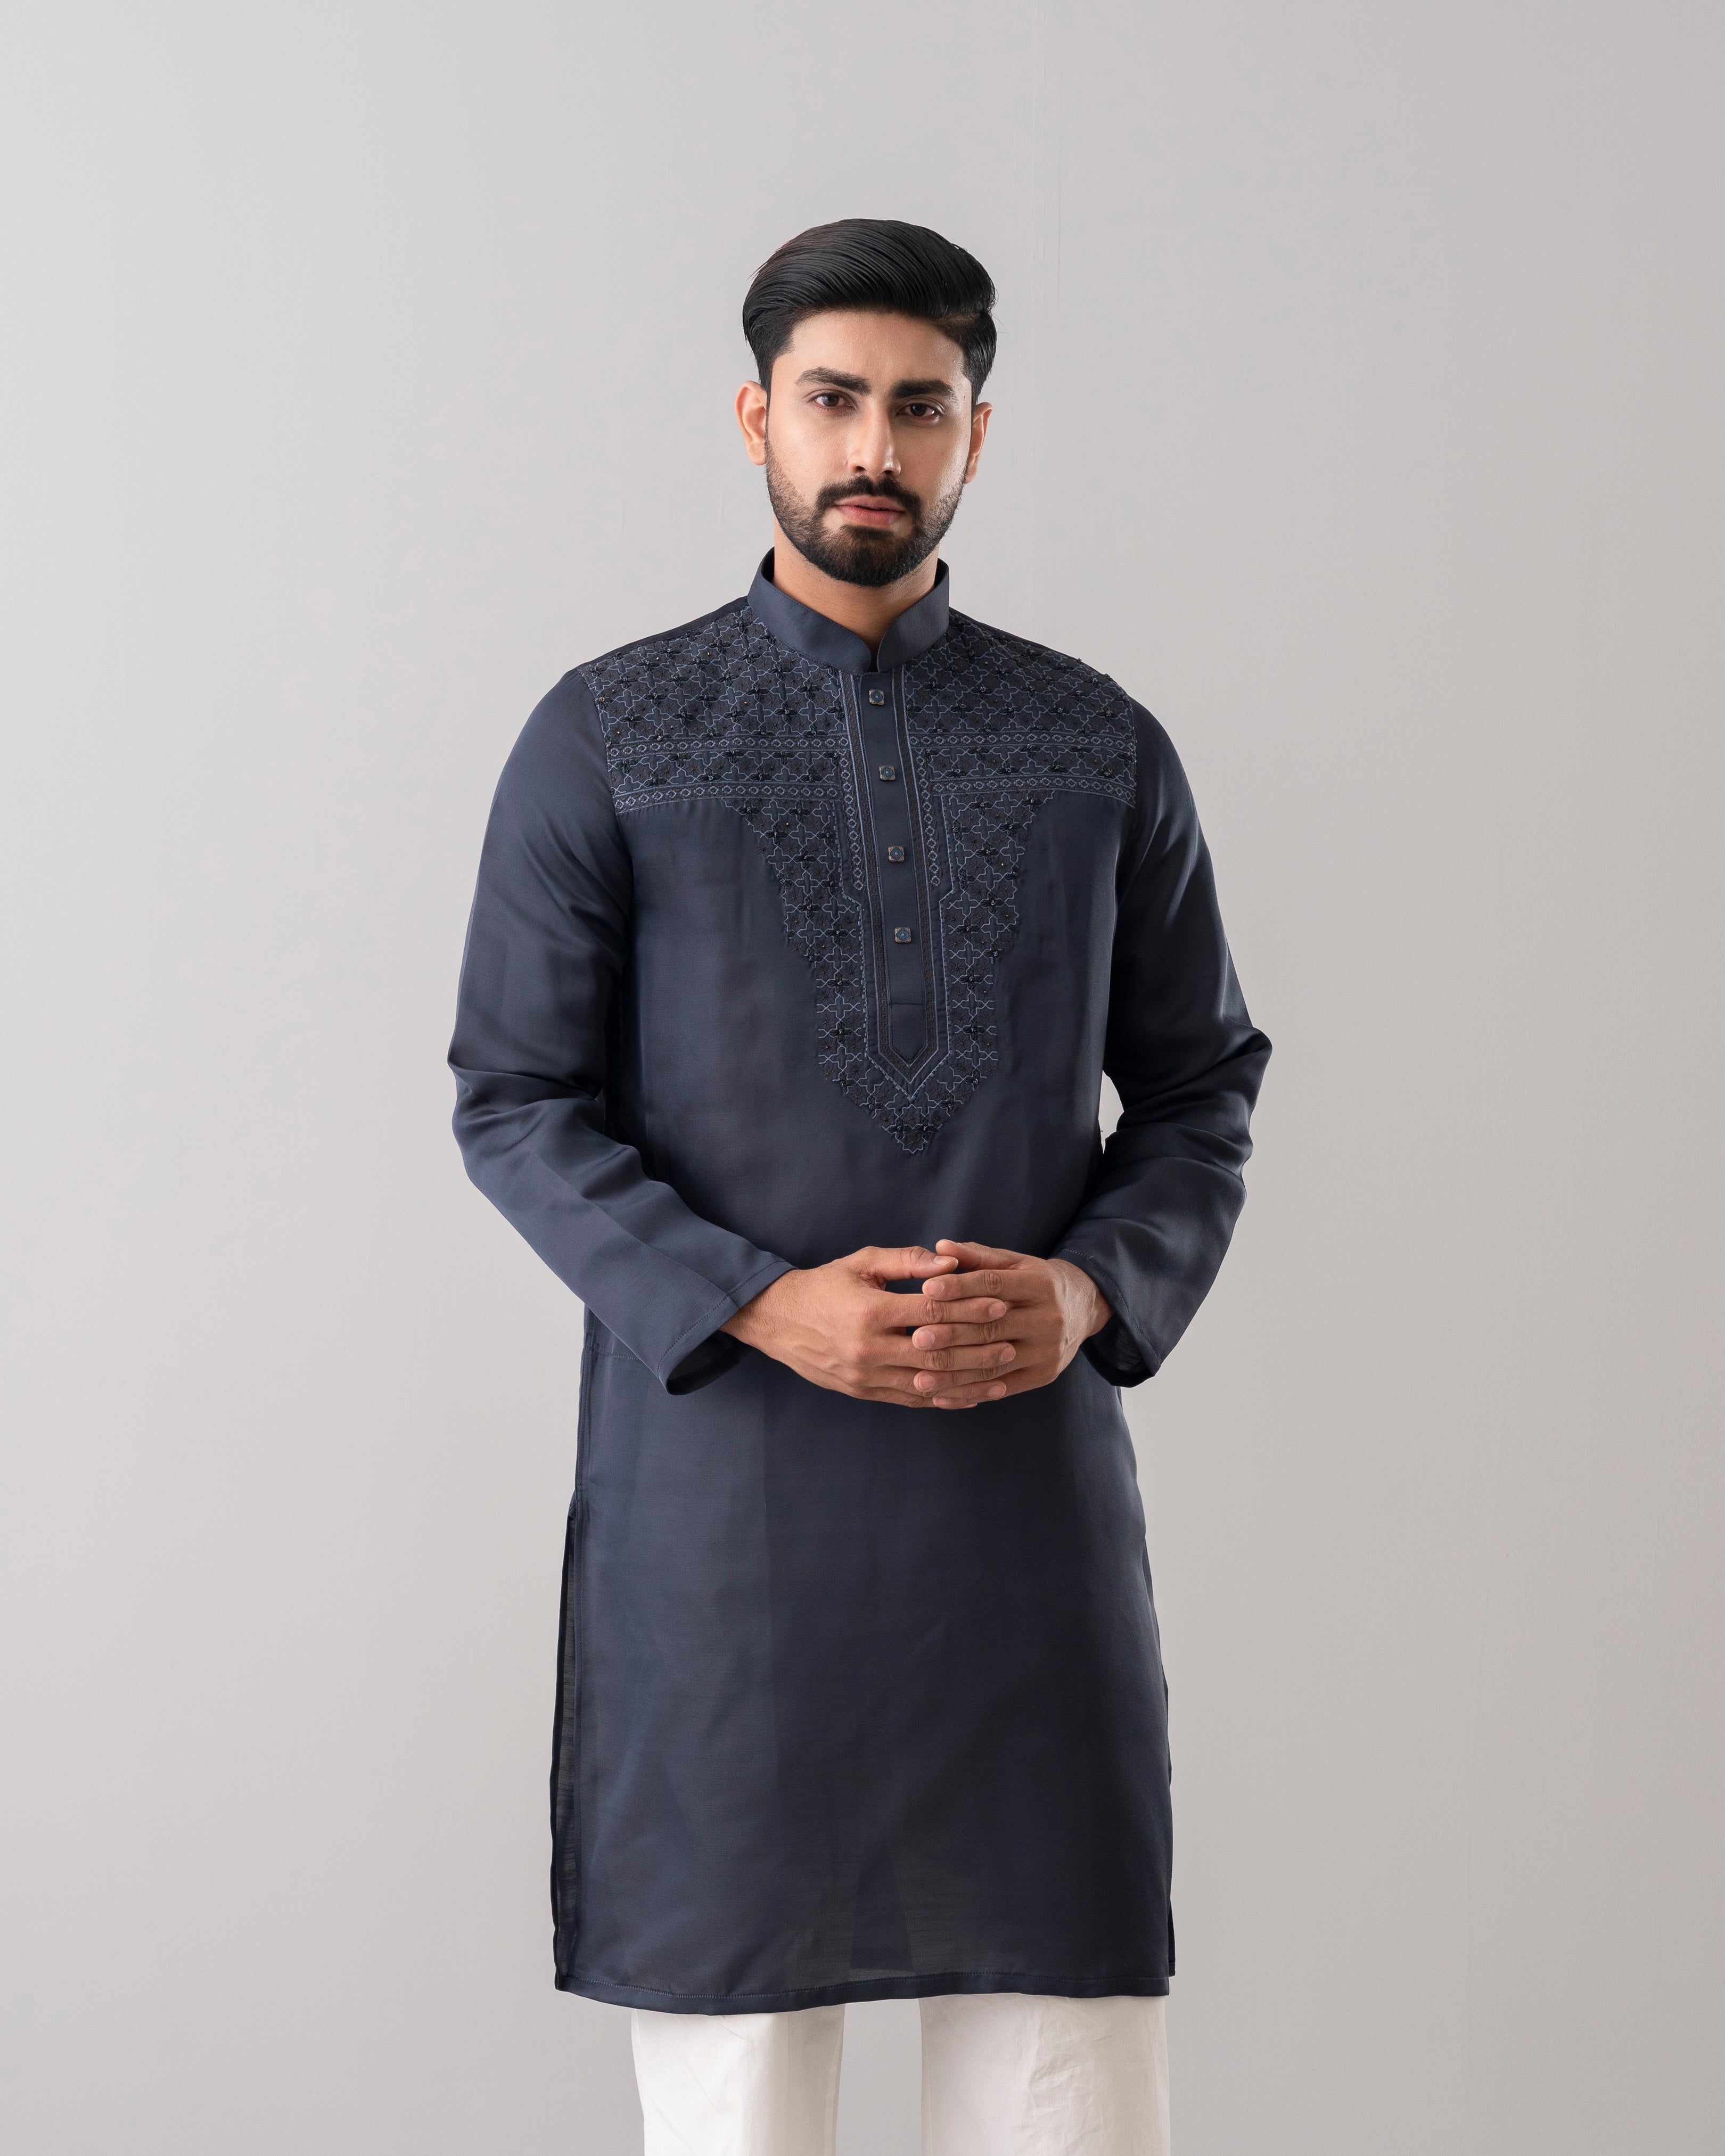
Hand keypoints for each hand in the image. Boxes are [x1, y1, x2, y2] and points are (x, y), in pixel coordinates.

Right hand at [720, 1245, 1021, 1406]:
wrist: (779, 1320)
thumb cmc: (826, 1285)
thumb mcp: (862, 1263)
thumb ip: (907, 1261)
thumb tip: (951, 1262)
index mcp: (869, 1312)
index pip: (931, 1313)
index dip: (970, 1309)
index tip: (1000, 1303)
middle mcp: (868, 1349)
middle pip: (936, 1354)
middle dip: (978, 1349)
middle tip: (1011, 1342)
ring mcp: (866, 1377)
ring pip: (928, 1384)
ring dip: (968, 1380)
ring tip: (1001, 1373)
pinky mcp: (865, 1393)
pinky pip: (912, 1401)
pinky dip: (944, 1399)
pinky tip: (970, 1395)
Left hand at [910, 1240, 1111, 1404]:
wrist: (1082, 1309)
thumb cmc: (1036, 1281)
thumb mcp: (1014, 1263)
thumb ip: (978, 1256)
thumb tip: (940, 1245)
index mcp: (1040, 1284)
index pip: (994, 1285)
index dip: (959, 1287)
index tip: (926, 1290)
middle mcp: (1048, 1318)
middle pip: (993, 1327)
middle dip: (952, 1333)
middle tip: (916, 1337)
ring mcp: (1048, 1350)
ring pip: (995, 1362)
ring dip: (955, 1372)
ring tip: (919, 1376)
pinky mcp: (1044, 1375)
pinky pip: (1002, 1388)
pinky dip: (969, 1393)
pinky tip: (940, 1397)